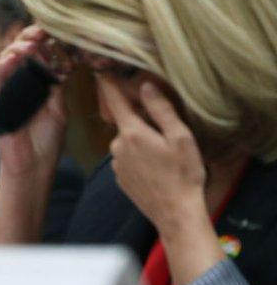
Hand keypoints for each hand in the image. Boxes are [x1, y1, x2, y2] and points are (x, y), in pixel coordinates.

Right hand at [0, 26, 66, 243]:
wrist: (33, 166)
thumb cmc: (46, 141)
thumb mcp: (58, 108)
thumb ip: (55, 85)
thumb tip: (58, 60)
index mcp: (36, 84)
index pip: (36, 54)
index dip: (42, 40)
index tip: (53, 31)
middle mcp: (19, 84)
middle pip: (19, 53)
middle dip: (29, 39)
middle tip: (40, 34)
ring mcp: (6, 92)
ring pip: (5, 62)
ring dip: (15, 49)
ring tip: (28, 45)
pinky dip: (1, 68)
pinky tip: (11, 59)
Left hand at [98, 77, 206, 230]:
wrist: (176, 214)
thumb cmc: (183, 174)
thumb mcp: (180, 137)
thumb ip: (161, 110)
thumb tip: (145, 86)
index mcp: (131, 132)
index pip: (114, 100)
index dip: (108, 84)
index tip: (100, 70)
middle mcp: (116, 146)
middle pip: (125, 122)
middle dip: (140, 120)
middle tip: (164, 131)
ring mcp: (116, 164)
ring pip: (128, 141)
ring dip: (141, 141)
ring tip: (164, 154)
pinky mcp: (120, 178)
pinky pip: (128, 159)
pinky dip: (140, 157)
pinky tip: (157, 168)